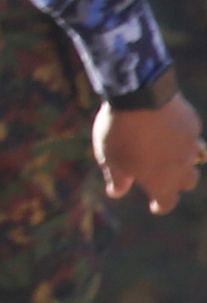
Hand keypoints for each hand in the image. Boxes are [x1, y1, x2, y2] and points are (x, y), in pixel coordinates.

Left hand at [96, 93, 202, 213]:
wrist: (139, 96)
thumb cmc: (119, 132)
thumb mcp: (108, 158)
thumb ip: (116, 178)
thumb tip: (116, 193)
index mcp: (161, 180)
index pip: (167, 202)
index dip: (162, 205)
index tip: (155, 206)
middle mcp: (181, 166)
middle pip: (187, 182)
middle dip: (177, 183)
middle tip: (163, 179)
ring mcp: (190, 144)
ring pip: (194, 159)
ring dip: (184, 160)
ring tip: (169, 154)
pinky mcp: (193, 124)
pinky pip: (191, 135)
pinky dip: (182, 137)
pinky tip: (169, 128)